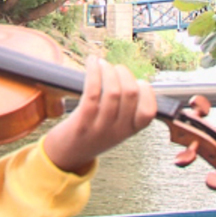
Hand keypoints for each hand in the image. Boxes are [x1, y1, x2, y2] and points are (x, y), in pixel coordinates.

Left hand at [44, 56, 156, 173]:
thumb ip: (125, 110)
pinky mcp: (82, 121)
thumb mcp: (115, 127)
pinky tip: (92, 62)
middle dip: (124, 74)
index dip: (146, 90)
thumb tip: (130, 79)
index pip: (149, 111)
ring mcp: (100, 127)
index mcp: (130, 131)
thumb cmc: (91, 134)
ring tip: (102, 63)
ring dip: (108, 70)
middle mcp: (118, 130)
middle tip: (115, 68)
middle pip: (130, 94)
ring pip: (112, 91)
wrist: (66, 154)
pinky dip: (94, 72)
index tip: (137, 81)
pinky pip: (92, 92)